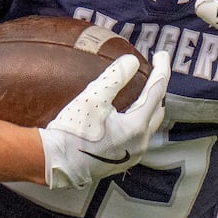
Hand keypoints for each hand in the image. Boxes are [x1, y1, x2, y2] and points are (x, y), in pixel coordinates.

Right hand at [38, 52, 169, 188]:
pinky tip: (130, 113)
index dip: (161, 70)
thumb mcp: (93, 98)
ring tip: (145, 89)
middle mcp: (140, 143)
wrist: (54, 162)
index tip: (162, 55)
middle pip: (158, 109)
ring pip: (150, 124)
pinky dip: (140, 119)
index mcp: (137, 127)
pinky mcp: (121, 161)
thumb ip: (115, 77)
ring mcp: (132, 155)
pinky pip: (139, 136)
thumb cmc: (71, 132)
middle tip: (156, 70)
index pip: (157, 92)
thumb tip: (132, 61)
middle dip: (159, 88)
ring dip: (150, 105)